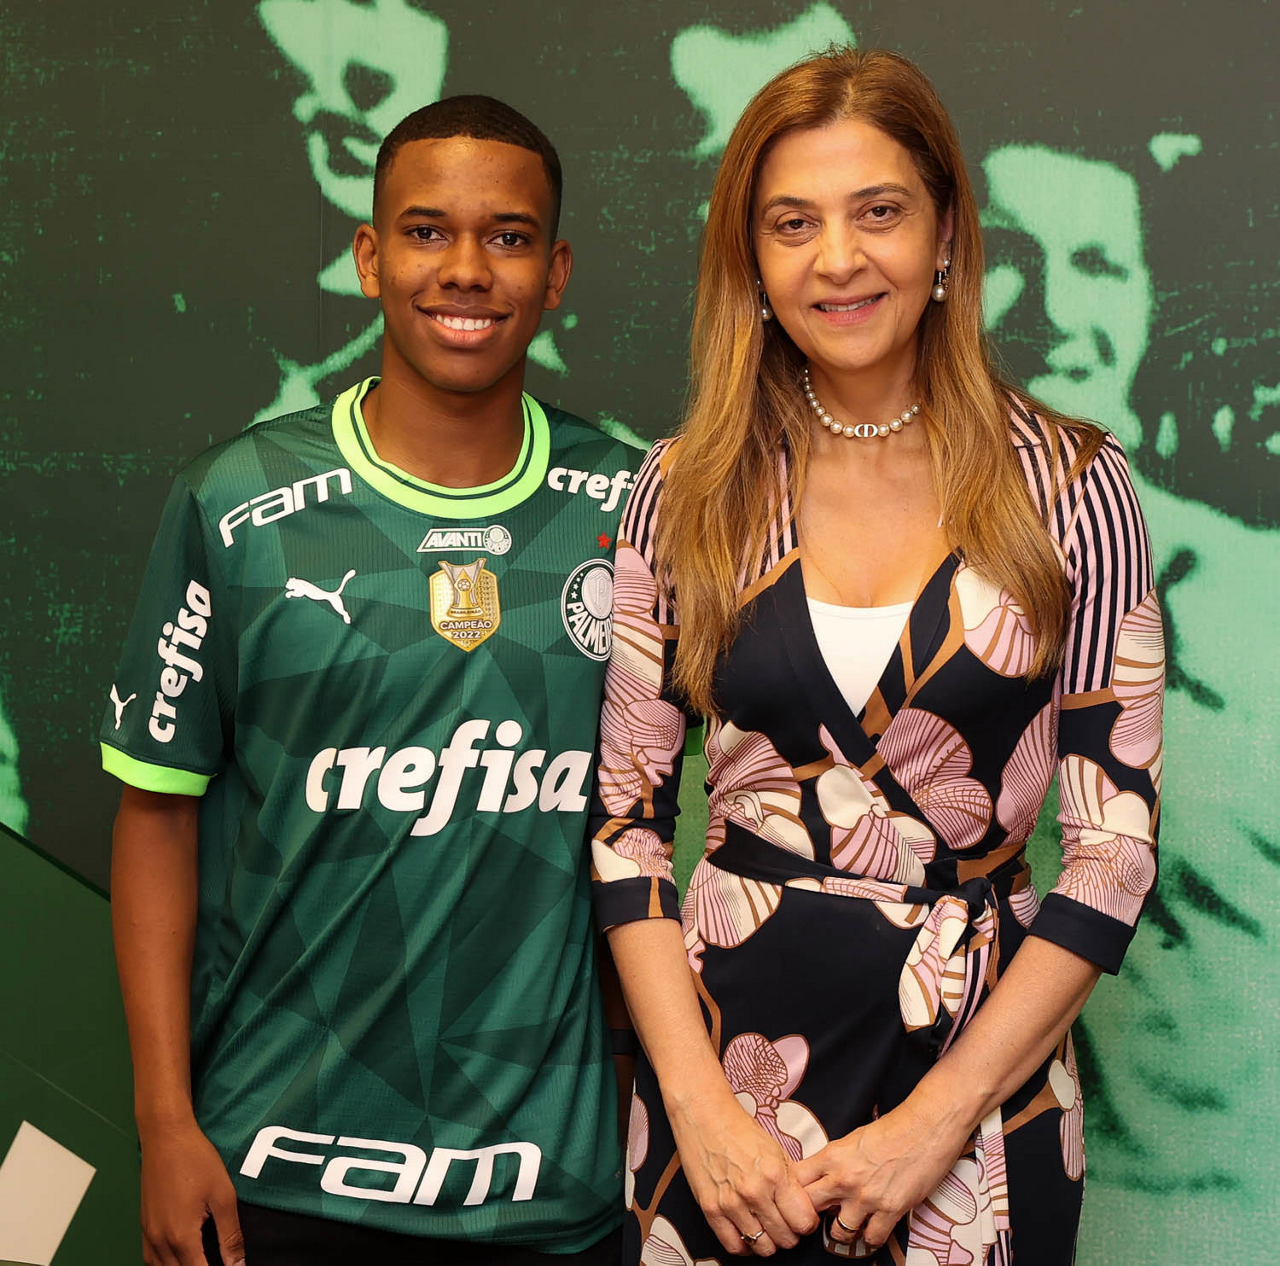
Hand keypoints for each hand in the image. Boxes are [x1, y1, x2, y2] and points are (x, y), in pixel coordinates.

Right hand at [138, 1117, 243, 1265]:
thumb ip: (230, 1234)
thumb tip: (238, 1264)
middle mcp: (159, 1240)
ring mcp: (148, 1233)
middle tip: (218, 1262)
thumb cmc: (195, 1160)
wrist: (166, 1136)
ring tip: (200, 1261)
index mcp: (181, 1236)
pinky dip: (164, 1264)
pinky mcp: (144, 1225)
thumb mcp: (223, 1196)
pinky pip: (150, 1258)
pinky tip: (178, 1258)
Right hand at [667, 1087, 818, 1256]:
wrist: (703, 1114)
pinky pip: (733, 1245)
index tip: (803, 1219)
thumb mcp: (775, 1149)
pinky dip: (745, 1246)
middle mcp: (754, 1191)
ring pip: (762, 1247)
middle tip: (786, 1223)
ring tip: (767, 1227)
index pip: (803, 1220)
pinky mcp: (710, 1209)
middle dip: (790, 1234)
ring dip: (769, 1242)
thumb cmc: (738, 1127)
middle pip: (785, 1238)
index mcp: (775, 1173)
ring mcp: (731, 1202)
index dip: (807, 1223)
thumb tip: (805, 1206)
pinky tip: (748, 1232)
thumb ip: (791, 1180)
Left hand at [793, 1099, 968, 1251]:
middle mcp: (844, 1178)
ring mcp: (866, 1197)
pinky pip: (871, 1238)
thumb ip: (834, 1161)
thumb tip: (822, 1179)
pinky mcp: (890, 1210)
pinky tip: (872, 1229)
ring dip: (842, 1232)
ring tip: (848, 1225)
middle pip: (810, 1207)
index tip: (796, 1198)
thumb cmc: (891, 1129)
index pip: (797, 1180)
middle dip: (811, 1215)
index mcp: (832, 1156)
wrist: (924, 1128)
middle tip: (818, 1218)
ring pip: (839, 1232)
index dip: (793, 1192)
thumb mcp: (852, 1139)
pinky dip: (871, 1238)